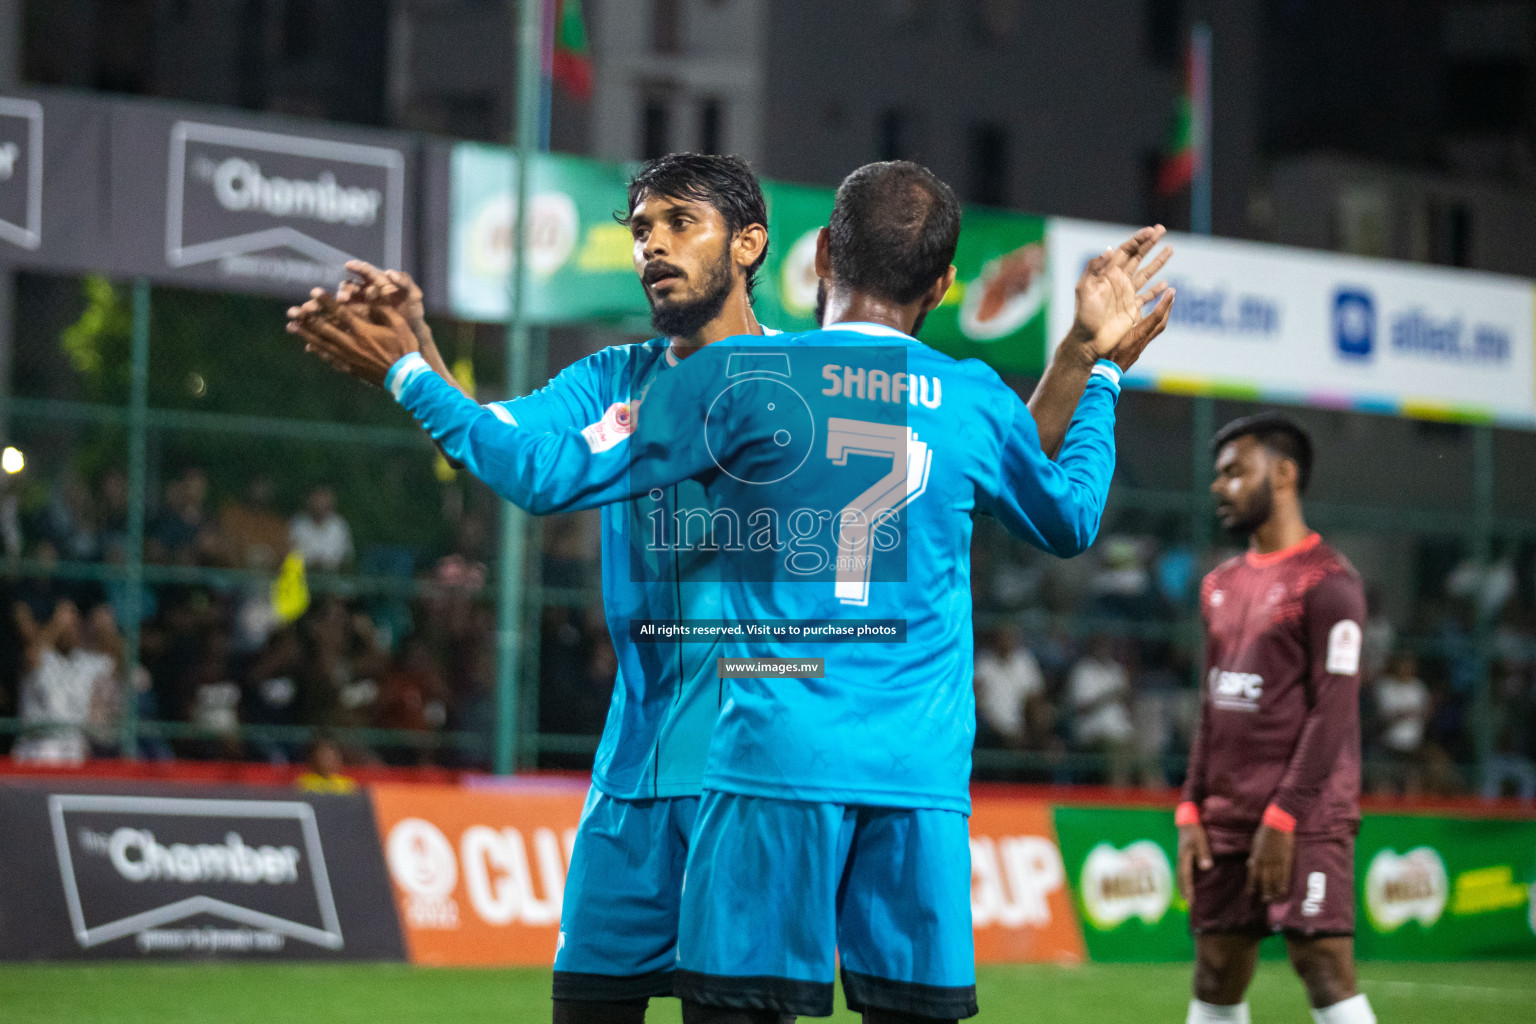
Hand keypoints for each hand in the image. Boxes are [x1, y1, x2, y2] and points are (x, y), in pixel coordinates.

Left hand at [287, 297, 419, 388]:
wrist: (406, 377)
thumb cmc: (405, 348)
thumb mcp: (399, 324)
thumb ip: (382, 309)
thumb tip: (370, 296)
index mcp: (363, 331)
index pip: (340, 312)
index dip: (326, 301)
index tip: (313, 291)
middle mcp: (351, 344)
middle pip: (324, 329)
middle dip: (307, 318)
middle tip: (292, 311)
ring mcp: (348, 358)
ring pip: (322, 344)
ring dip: (306, 334)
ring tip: (292, 327)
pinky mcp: (350, 368)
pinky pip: (330, 359)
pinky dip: (318, 352)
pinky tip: (309, 347)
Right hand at [342, 260, 426, 336]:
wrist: (414, 332)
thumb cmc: (413, 311)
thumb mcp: (414, 295)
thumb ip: (405, 282)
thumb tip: (390, 272)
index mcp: (379, 282)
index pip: (367, 272)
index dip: (357, 267)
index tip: (349, 265)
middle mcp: (367, 291)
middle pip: (351, 286)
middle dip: (345, 289)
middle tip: (344, 298)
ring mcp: (362, 304)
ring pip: (346, 299)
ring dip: (341, 299)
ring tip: (342, 304)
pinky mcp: (359, 317)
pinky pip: (346, 313)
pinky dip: (340, 312)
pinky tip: (338, 314)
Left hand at [1066, 225, 1174, 372]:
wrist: (1088, 340)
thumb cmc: (1084, 315)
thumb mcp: (1085, 289)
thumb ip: (1095, 269)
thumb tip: (1109, 249)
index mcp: (1107, 273)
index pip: (1125, 251)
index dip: (1138, 239)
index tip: (1151, 230)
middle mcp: (1118, 280)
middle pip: (1137, 256)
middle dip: (1149, 243)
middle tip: (1162, 229)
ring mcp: (1126, 294)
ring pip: (1145, 273)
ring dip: (1157, 261)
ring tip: (1170, 248)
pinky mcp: (1132, 308)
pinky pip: (1147, 295)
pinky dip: (1157, 289)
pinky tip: (1166, 283)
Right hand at [1177, 822, 1212, 903]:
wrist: (1186, 820)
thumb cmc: (1194, 830)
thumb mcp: (1200, 840)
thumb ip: (1203, 853)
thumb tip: (1206, 867)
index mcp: (1184, 858)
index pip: (1185, 877)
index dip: (1188, 889)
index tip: (1190, 900)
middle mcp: (1180, 860)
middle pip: (1180, 878)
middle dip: (1184, 890)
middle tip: (1188, 903)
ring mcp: (1181, 857)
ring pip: (1180, 875)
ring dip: (1182, 886)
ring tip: (1185, 896)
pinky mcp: (1183, 855)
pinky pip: (1181, 870)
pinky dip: (1183, 879)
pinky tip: (1187, 881)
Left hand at [1245, 824, 1294, 903]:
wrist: (1278, 825)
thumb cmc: (1264, 832)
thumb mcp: (1255, 844)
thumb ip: (1253, 855)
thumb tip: (1249, 865)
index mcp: (1256, 857)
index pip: (1253, 874)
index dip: (1252, 884)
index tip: (1251, 893)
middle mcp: (1266, 862)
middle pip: (1264, 879)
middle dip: (1264, 890)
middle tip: (1264, 900)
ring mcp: (1276, 862)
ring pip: (1274, 879)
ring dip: (1273, 890)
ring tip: (1273, 899)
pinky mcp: (1286, 860)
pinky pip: (1284, 874)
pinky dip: (1283, 883)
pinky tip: (1282, 890)